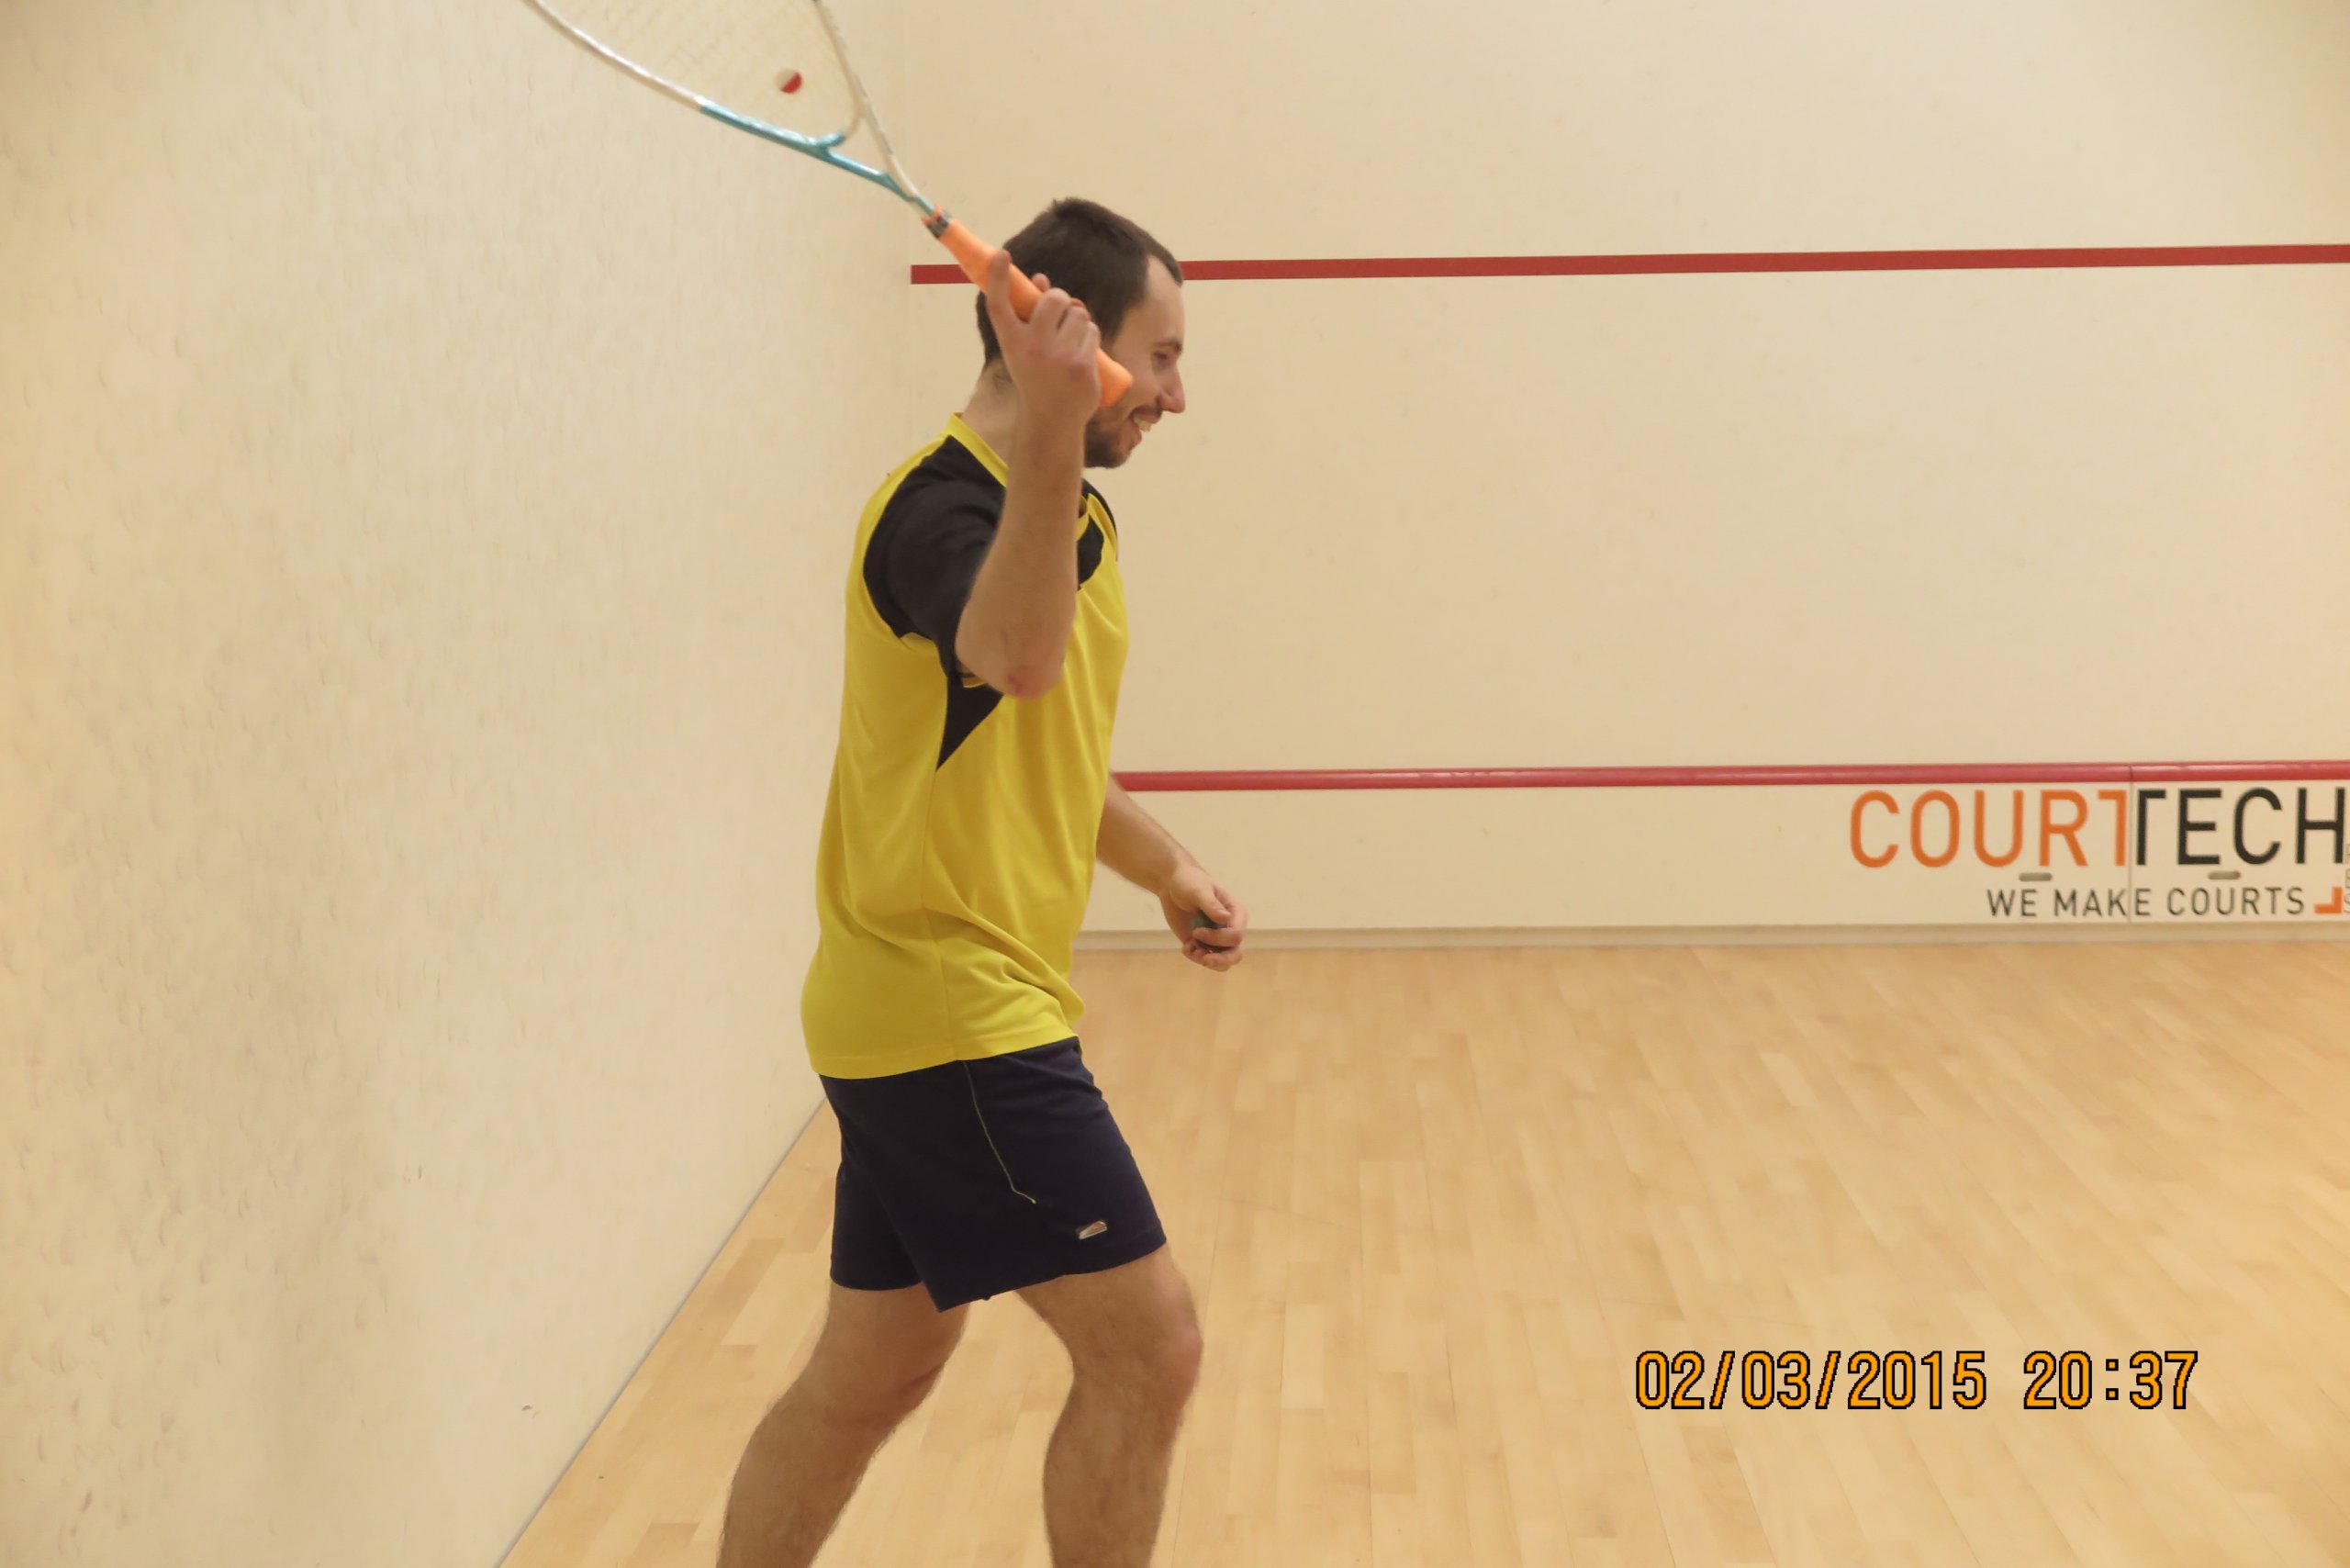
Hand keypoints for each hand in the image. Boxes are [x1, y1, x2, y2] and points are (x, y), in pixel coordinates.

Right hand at [983, 248, 1101, 433]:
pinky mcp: (1082, 364)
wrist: (1053, 417)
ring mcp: (1059, 356)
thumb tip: (1041, 280)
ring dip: (1077, 320)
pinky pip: (1092, 330)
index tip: (1001, 255)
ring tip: (1069, 341)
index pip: (999, 305)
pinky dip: (1089, 337)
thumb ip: (1030, 314)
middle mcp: (1032, 347)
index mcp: (1011, 342)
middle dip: (1061, 299)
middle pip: (1054, 298)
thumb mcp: (1025, 347)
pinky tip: (1081, 355)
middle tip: (1059, 313)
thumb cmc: (1037, 376)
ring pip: (1079, 312)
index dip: (998, 278)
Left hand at [1159, 863, 1246, 971]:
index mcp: (1236, 913)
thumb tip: (1227, 919)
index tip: (1196, 931)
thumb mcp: (1199, 890)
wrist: (1172, 886)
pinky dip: (1196, 958)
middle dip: (1220, 959)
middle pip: (1236, 954)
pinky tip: (1185, 947)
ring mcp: (1218, 938)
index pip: (1236, 936)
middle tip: (1203, 959)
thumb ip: (1212, 905)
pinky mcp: (1204, 944)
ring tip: (1191, 951)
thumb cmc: (1189, 882)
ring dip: (1208, 962)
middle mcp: (1231, 928)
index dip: (1218, 938)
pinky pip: (1206, 960)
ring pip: (1224, 963)